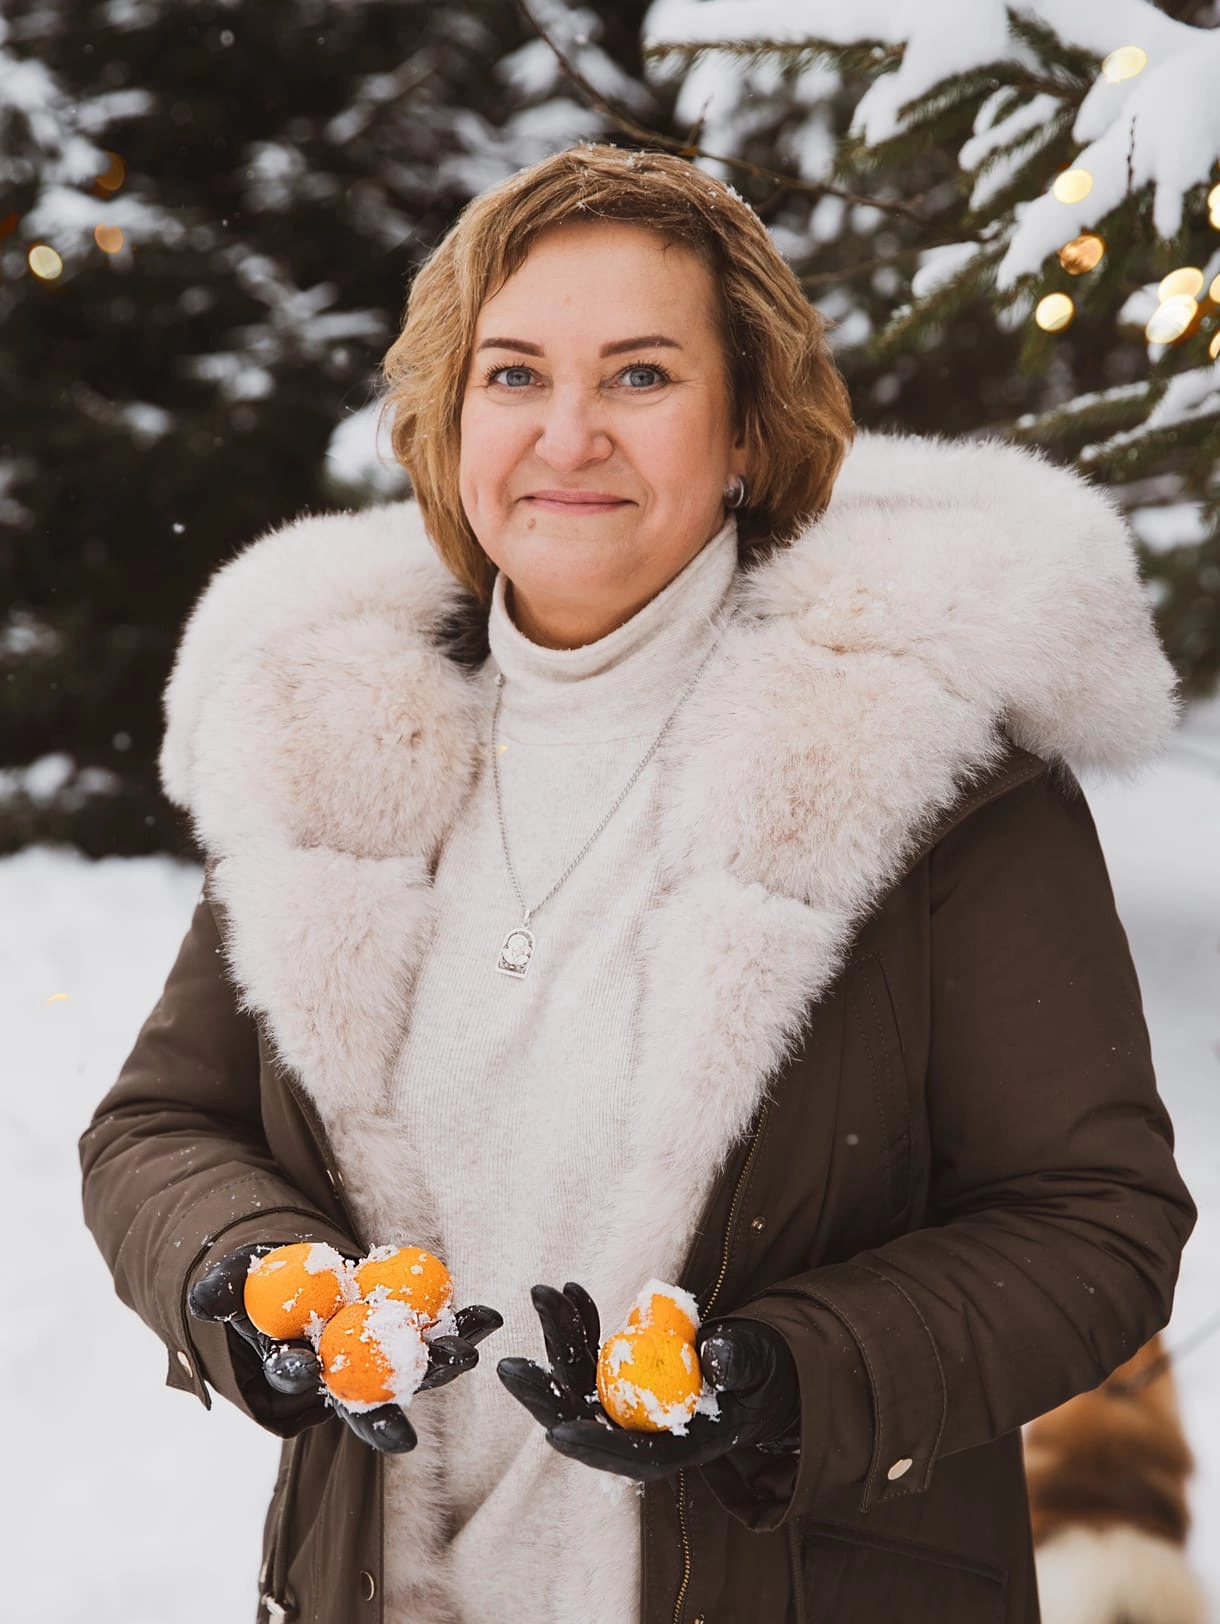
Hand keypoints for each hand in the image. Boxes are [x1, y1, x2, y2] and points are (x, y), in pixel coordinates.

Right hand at [188, 1243, 502, 1452]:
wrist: (302, 1270)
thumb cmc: (262, 1282)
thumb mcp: (235, 1281)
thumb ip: (221, 1288)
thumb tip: (205, 1296)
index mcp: (293, 1367)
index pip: (295, 1380)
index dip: (302, 1382)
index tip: (312, 1381)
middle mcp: (339, 1375)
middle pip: (361, 1396)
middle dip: (384, 1412)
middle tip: (407, 1429)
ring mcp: (379, 1358)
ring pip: (408, 1369)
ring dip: (435, 1366)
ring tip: (464, 1358)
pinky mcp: (409, 1332)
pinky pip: (437, 1330)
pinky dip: (461, 1326)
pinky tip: (488, 1318)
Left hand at [496, 1282, 799, 1482]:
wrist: (754, 1371)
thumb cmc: (760, 1377)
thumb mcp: (760, 1368)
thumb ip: (741, 1361)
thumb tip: (715, 1354)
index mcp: (677, 1445)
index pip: (631, 1456)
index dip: (595, 1447)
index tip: (557, 1434)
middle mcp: (642, 1429)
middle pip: (585, 1420)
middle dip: (545, 1394)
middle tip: (507, 1368)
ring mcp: (626, 1401)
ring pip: (579, 1381)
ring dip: (559, 1338)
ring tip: (543, 1295)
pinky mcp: (621, 1374)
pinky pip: (591, 1353)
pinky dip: (581, 1324)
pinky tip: (572, 1292)